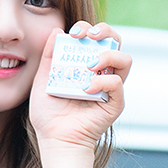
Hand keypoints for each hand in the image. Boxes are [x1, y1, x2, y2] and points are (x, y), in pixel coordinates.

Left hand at [29, 21, 130, 152]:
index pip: (96, 38)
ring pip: (125, 60)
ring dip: (108, 56)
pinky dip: (103, 82)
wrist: (54, 138)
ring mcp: (110, 88)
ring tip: (90, 66)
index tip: (74, 32)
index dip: (89, 28)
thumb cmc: (48, 113)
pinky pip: (117, 84)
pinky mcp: (115, 103)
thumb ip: (49, 56)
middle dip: (105, 31)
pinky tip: (86, 89)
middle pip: (115, 42)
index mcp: (86, 64)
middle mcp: (101, 73)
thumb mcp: (43, 79)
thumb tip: (58, 31)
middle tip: (89, 36)